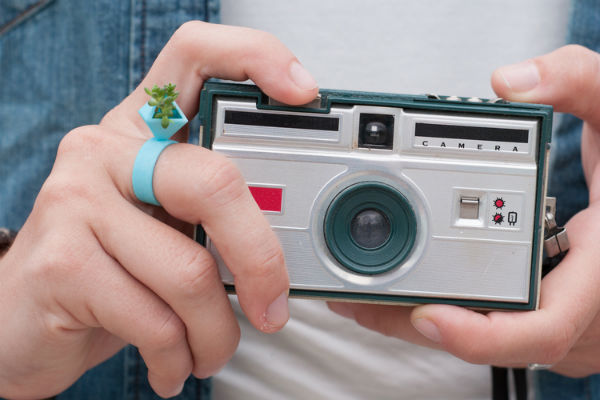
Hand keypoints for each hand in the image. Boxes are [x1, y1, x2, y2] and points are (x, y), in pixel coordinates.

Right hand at [0, 22, 317, 398]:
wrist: (22, 319)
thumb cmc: (111, 268)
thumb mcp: (165, 226)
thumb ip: (217, 219)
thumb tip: (294, 246)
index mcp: (142, 130)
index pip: (196, 56)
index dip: (255, 58)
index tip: (304, 95)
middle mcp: (105, 150)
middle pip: (216, 183)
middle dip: (261, 259)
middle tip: (274, 305)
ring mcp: (76, 200)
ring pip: (190, 271)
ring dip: (218, 331)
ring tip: (213, 349)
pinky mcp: (60, 261)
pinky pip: (154, 318)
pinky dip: (180, 355)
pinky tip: (175, 363)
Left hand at [329, 45, 599, 375]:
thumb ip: (578, 83)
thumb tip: (511, 82)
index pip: (543, 327)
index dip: (483, 334)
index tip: (427, 314)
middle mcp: (583, 310)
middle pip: (490, 336)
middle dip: (419, 320)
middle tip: (359, 295)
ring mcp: (569, 323)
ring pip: (487, 339)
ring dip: (424, 322)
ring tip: (364, 295)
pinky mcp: (552, 319)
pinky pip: (494, 328)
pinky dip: (449, 315)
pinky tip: (408, 291)